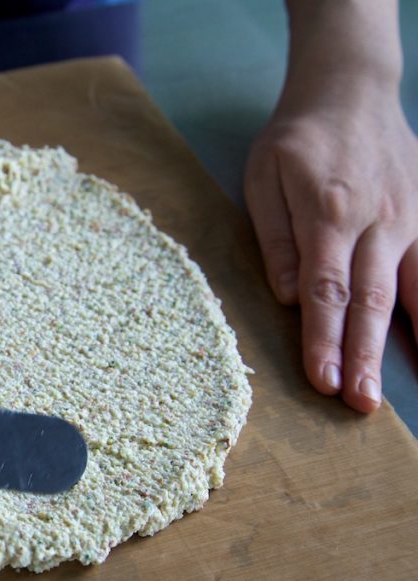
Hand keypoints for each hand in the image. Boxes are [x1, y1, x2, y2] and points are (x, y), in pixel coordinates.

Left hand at [245, 1, 417, 412]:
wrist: (351, 91)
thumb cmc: (297, 140)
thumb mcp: (263, 178)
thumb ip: (275, 238)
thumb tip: (284, 296)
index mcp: (328, 212)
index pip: (323, 290)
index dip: (323, 338)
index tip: (321, 381)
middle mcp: (376, 221)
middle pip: (370, 300)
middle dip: (363, 355)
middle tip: (358, 403)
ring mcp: (410, 219)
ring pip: (413, 290)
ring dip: (405, 343)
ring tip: (400, 389)